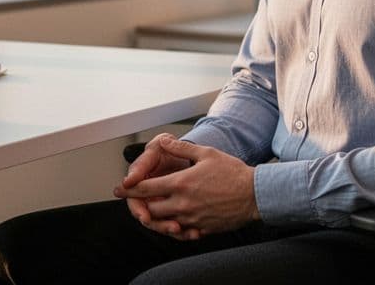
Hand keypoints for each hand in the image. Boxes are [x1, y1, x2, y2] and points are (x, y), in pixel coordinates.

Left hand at [113, 135, 258, 239]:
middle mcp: (182, 204)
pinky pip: (181, 233)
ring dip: (156, 217)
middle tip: (138, 201)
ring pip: (163, 223)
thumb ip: (181, 148)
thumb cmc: (232, 172)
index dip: (129, 188)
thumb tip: (163, 141)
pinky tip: (176, 222)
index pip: (146, 188)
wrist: (254, 194)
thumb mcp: (206, 153)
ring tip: (154, 211)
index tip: (120, 189)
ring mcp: (191, 219)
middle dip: (142, 204)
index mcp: (180, 184)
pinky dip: (174, 228)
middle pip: (150, 209)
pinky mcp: (201, 229)